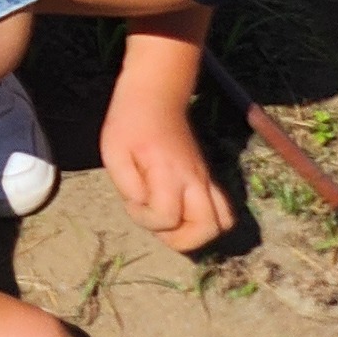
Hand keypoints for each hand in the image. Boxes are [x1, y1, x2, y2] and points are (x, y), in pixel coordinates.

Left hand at [102, 96, 235, 252]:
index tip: (132, 202)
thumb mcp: (113, 152)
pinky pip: (222, 209)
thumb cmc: (130, 123)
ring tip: (172, 222)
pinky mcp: (208, 178)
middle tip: (159, 224)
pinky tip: (181, 211)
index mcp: (168, 173)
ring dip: (198, 232)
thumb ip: (127, 185)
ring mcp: (206, 179)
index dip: (145, 219)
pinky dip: (206, 220)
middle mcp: (195, 179)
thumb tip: (143, 206)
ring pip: (224, 221)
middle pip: (209, 228)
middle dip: (182, 240)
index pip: (167, 218)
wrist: (156, 96)